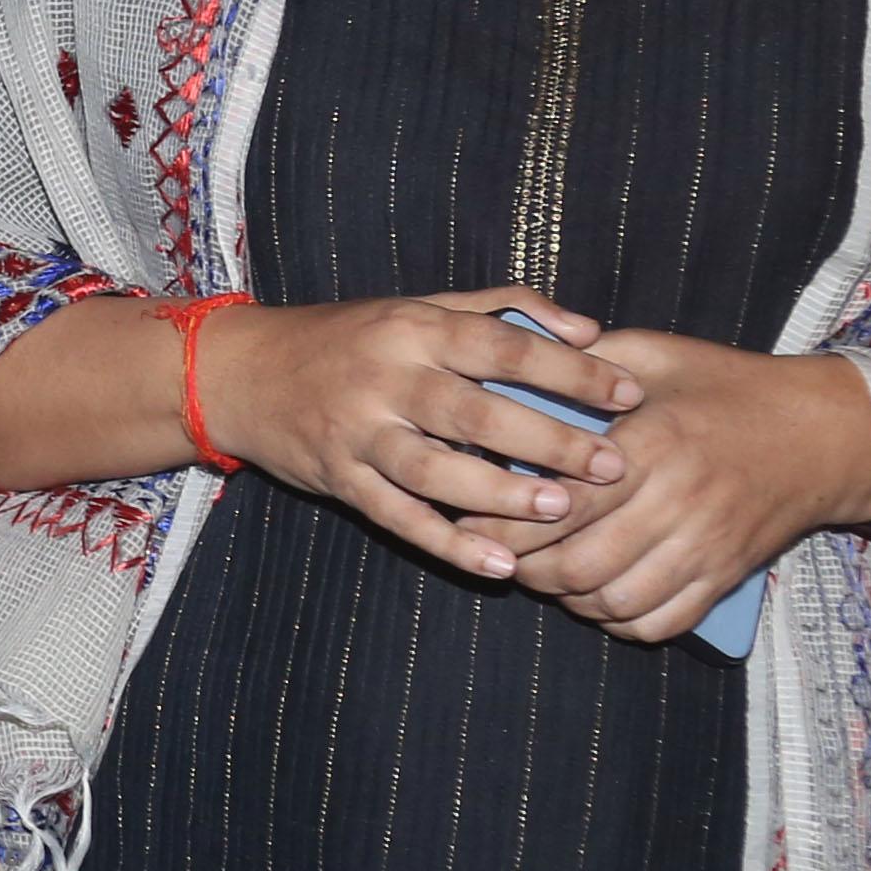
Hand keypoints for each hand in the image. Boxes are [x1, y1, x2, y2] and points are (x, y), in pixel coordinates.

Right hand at [197, 286, 645, 581]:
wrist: (242, 372)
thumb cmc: (347, 337)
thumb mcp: (419, 305)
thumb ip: (505, 308)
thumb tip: (589, 328)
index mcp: (415, 328)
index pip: (505, 345)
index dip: (570, 370)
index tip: (628, 394)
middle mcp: (387, 378)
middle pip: (477, 412)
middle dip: (549, 440)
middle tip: (612, 465)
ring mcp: (358, 432)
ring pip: (436, 470)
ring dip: (501, 493)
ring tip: (560, 511)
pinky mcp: (339, 479)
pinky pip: (398, 518)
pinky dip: (447, 544)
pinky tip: (498, 565)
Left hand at [450, 331, 870, 643]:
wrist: (827, 433)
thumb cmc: (729, 386)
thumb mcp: (658, 354)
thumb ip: (587, 363)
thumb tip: (515, 365)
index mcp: (653, 444)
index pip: (561, 502)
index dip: (506, 522)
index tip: (470, 521)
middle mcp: (678, 503)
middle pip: (578, 564)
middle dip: (525, 568)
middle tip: (496, 555)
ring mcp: (705, 547)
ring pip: (614, 602)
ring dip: (565, 599)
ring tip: (539, 575)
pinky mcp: (725, 576)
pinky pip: (660, 622)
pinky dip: (617, 622)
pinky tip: (593, 599)